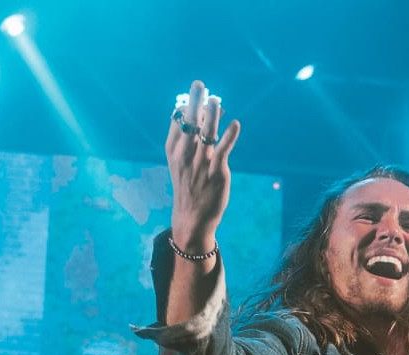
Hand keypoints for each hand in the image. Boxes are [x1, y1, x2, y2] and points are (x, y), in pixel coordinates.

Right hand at [166, 79, 240, 251]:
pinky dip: (229, 137)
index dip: (187, 105)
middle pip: (188, 123)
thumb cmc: (189, 185)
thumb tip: (197, 112)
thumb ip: (187, 138)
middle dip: (194, 102)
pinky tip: (235, 124)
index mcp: (173, 150)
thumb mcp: (180, 161)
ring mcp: (200, 164)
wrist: (192, 217)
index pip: (177, 121)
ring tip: (216, 100)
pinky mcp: (217, 173)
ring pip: (205, 134)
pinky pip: (223, 151)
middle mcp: (185, 155)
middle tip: (199, 83)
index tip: (197, 94)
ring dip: (211, 115)